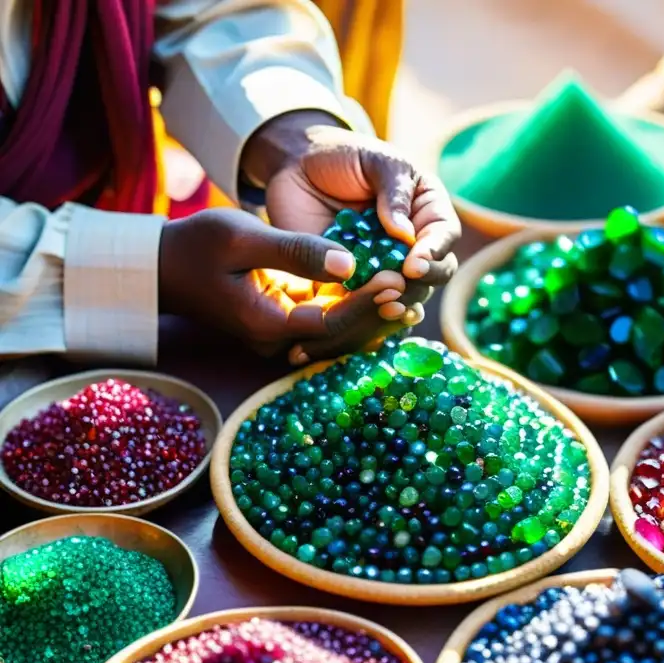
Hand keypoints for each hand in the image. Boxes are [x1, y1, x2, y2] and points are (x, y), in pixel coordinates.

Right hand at [158, 208, 409, 355]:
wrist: (164, 266)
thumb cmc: (197, 245)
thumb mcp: (242, 236)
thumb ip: (294, 251)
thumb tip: (348, 262)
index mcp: (266, 323)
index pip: (330, 321)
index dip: (366, 302)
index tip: (395, 279)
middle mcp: (276, 339)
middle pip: (340, 334)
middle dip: (378, 311)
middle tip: (413, 286)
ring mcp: (280, 336)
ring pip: (337, 333)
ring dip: (372, 315)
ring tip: (410, 294)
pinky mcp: (284, 324)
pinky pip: (327, 324)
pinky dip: (355, 311)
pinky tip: (385, 297)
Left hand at [242, 113, 460, 327]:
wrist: (298, 168)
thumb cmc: (345, 156)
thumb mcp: (375, 161)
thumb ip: (393, 190)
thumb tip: (405, 233)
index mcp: (428, 212)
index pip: (444, 236)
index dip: (434, 253)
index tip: (414, 264)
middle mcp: (414, 244)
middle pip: (433, 274)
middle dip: (419, 284)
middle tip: (397, 287)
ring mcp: (387, 267)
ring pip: (406, 296)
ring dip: (399, 304)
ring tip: (385, 306)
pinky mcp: (357, 284)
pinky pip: (370, 307)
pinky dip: (371, 317)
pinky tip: (367, 321)